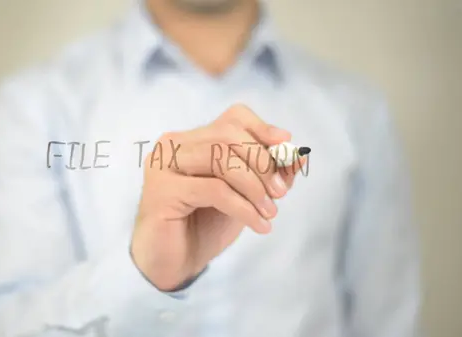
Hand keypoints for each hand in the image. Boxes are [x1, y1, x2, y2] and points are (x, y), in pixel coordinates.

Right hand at [130, 104, 305, 290]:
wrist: (173, 264)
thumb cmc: (204, 226)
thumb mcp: (244, 196)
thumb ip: (267, 174)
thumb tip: (300, 155)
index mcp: (192, 139)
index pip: (233, 117)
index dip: (263, 129)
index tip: (287, 149)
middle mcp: (173, 145)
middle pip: (228, 134)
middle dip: (262, 162)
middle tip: (280, 192)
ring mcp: (163, 165)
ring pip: (220, 158)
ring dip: (254, 186)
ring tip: (270, 212)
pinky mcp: (161, 191)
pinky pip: (214, 190)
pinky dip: (243, 207)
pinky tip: (259, 225)